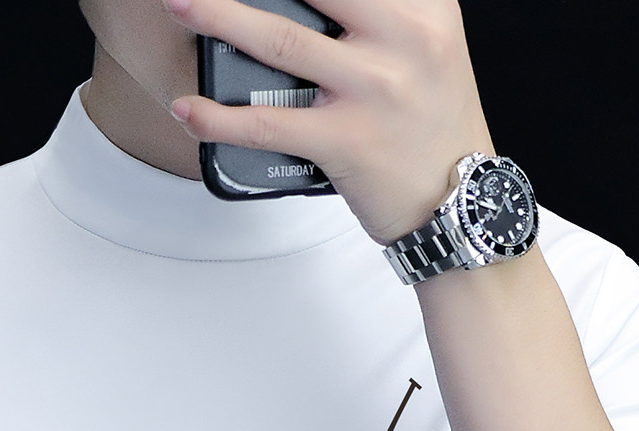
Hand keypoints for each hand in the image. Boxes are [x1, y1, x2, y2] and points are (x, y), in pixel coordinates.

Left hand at [161, 0, 495, 243]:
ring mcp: (371, 90)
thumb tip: (318, 4)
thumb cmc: (435, 124)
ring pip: (278, 42)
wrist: (460, 201)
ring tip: (179, 3)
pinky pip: (267, 125)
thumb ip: (385, 14)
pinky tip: (187, 109)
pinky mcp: (344, 141)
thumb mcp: (432, 46)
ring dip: (217, 17)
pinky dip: (218, 119)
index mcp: (424, 8)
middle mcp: (402, 39)